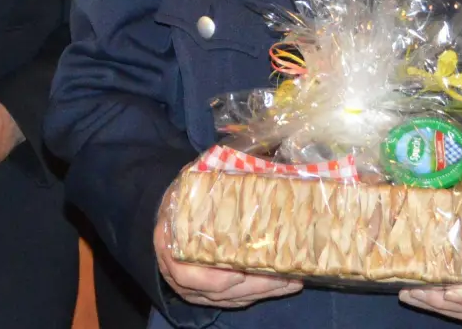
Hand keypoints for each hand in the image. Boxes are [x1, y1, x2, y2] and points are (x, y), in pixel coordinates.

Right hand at [153, 186, 301, 307]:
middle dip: (254, 286)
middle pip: (220, 291)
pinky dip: (259, 294)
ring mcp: (195, 289)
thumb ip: (211, 175)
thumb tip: (250, 160)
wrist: (168, 217)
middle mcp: (180, 275)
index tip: (240, 271)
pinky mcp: (210, 294)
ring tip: (293, 281)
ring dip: (263, 292)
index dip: (216, 278)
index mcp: (171, 246)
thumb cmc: (182, 199)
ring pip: (232, 298)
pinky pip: (235, 300)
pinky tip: (282, 285)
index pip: (190, 274)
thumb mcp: (189, 184)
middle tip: (284, 277)